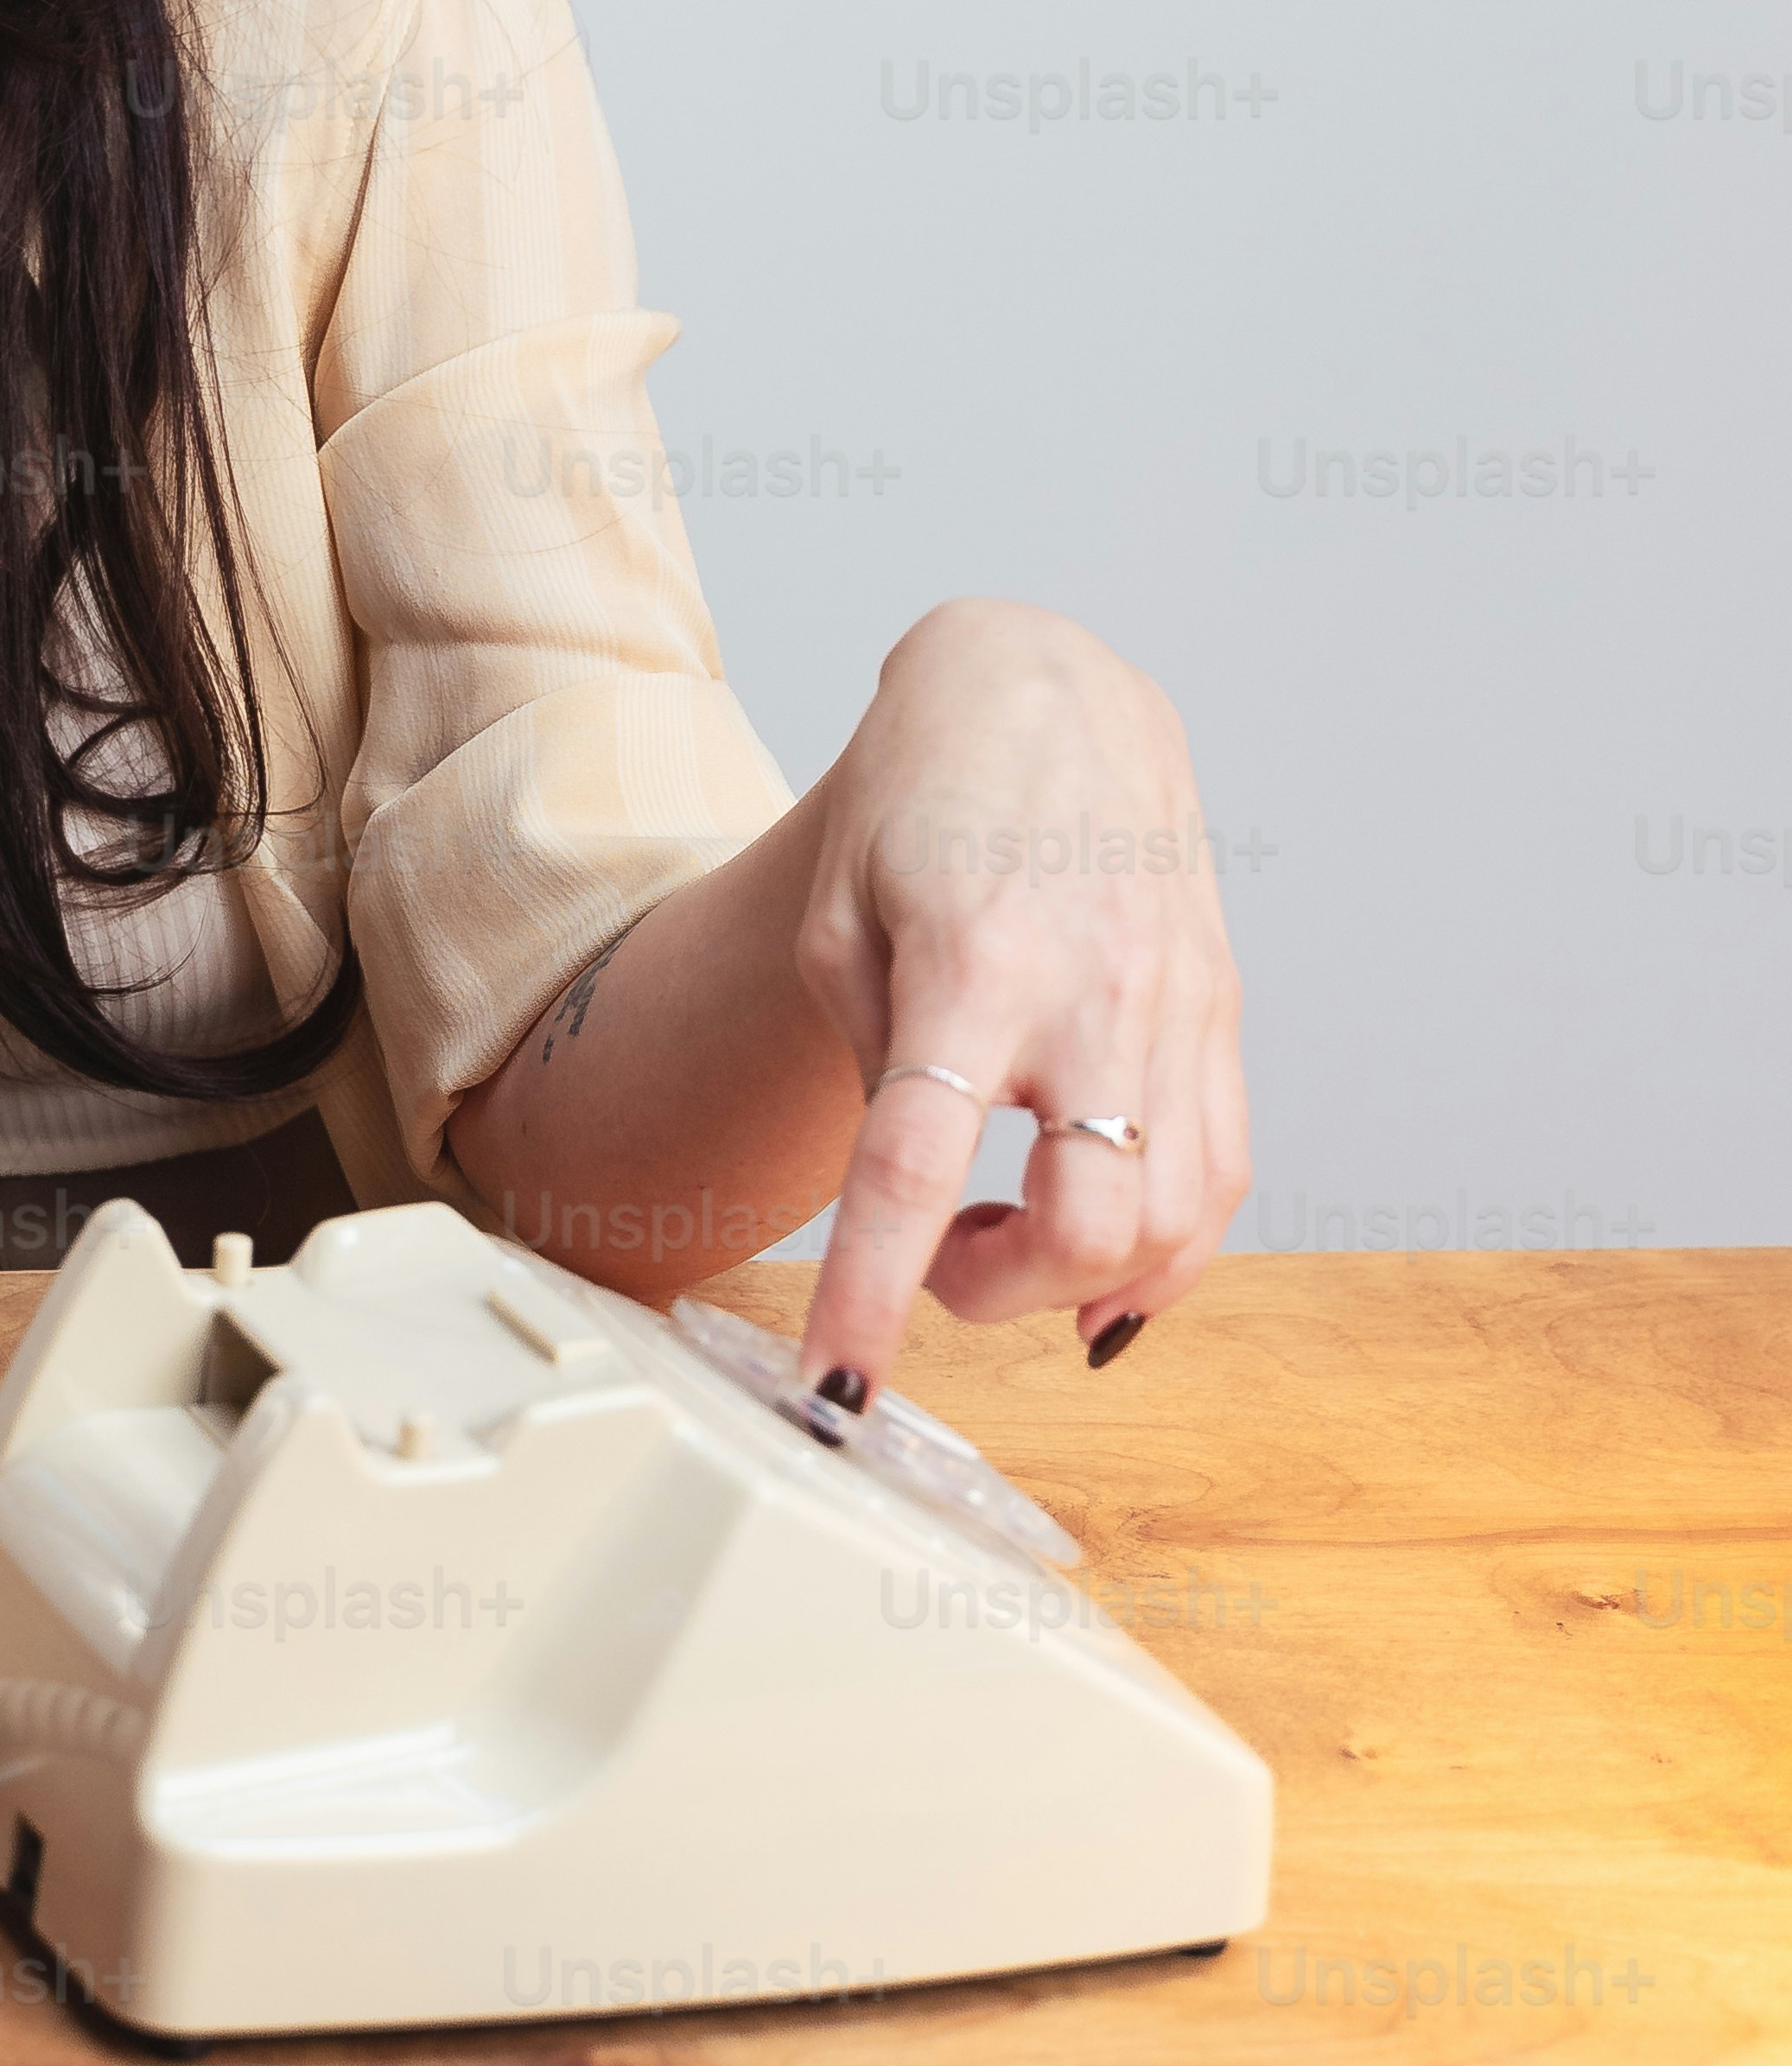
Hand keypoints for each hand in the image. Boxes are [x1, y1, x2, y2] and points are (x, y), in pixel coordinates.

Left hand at [791, 599, 1247, 1401]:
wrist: (1046, 683)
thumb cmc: (921, 793)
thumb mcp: (840, 914)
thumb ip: (874, 1060)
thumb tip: (913, 1203)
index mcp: (972, 961)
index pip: (918, 1166)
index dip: (874, 1291)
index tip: (840, 1382)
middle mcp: (1094, 989)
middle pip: (1088, 1226)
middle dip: (1003, 1296)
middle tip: (942, 1271)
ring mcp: (1178, 1003)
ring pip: (1180, 1221)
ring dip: (1088, 1283)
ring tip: (1011, 1247)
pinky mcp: (1225, 1010)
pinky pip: (1227, 1172)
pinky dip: (1170, 1248)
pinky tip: (1104, 1252)